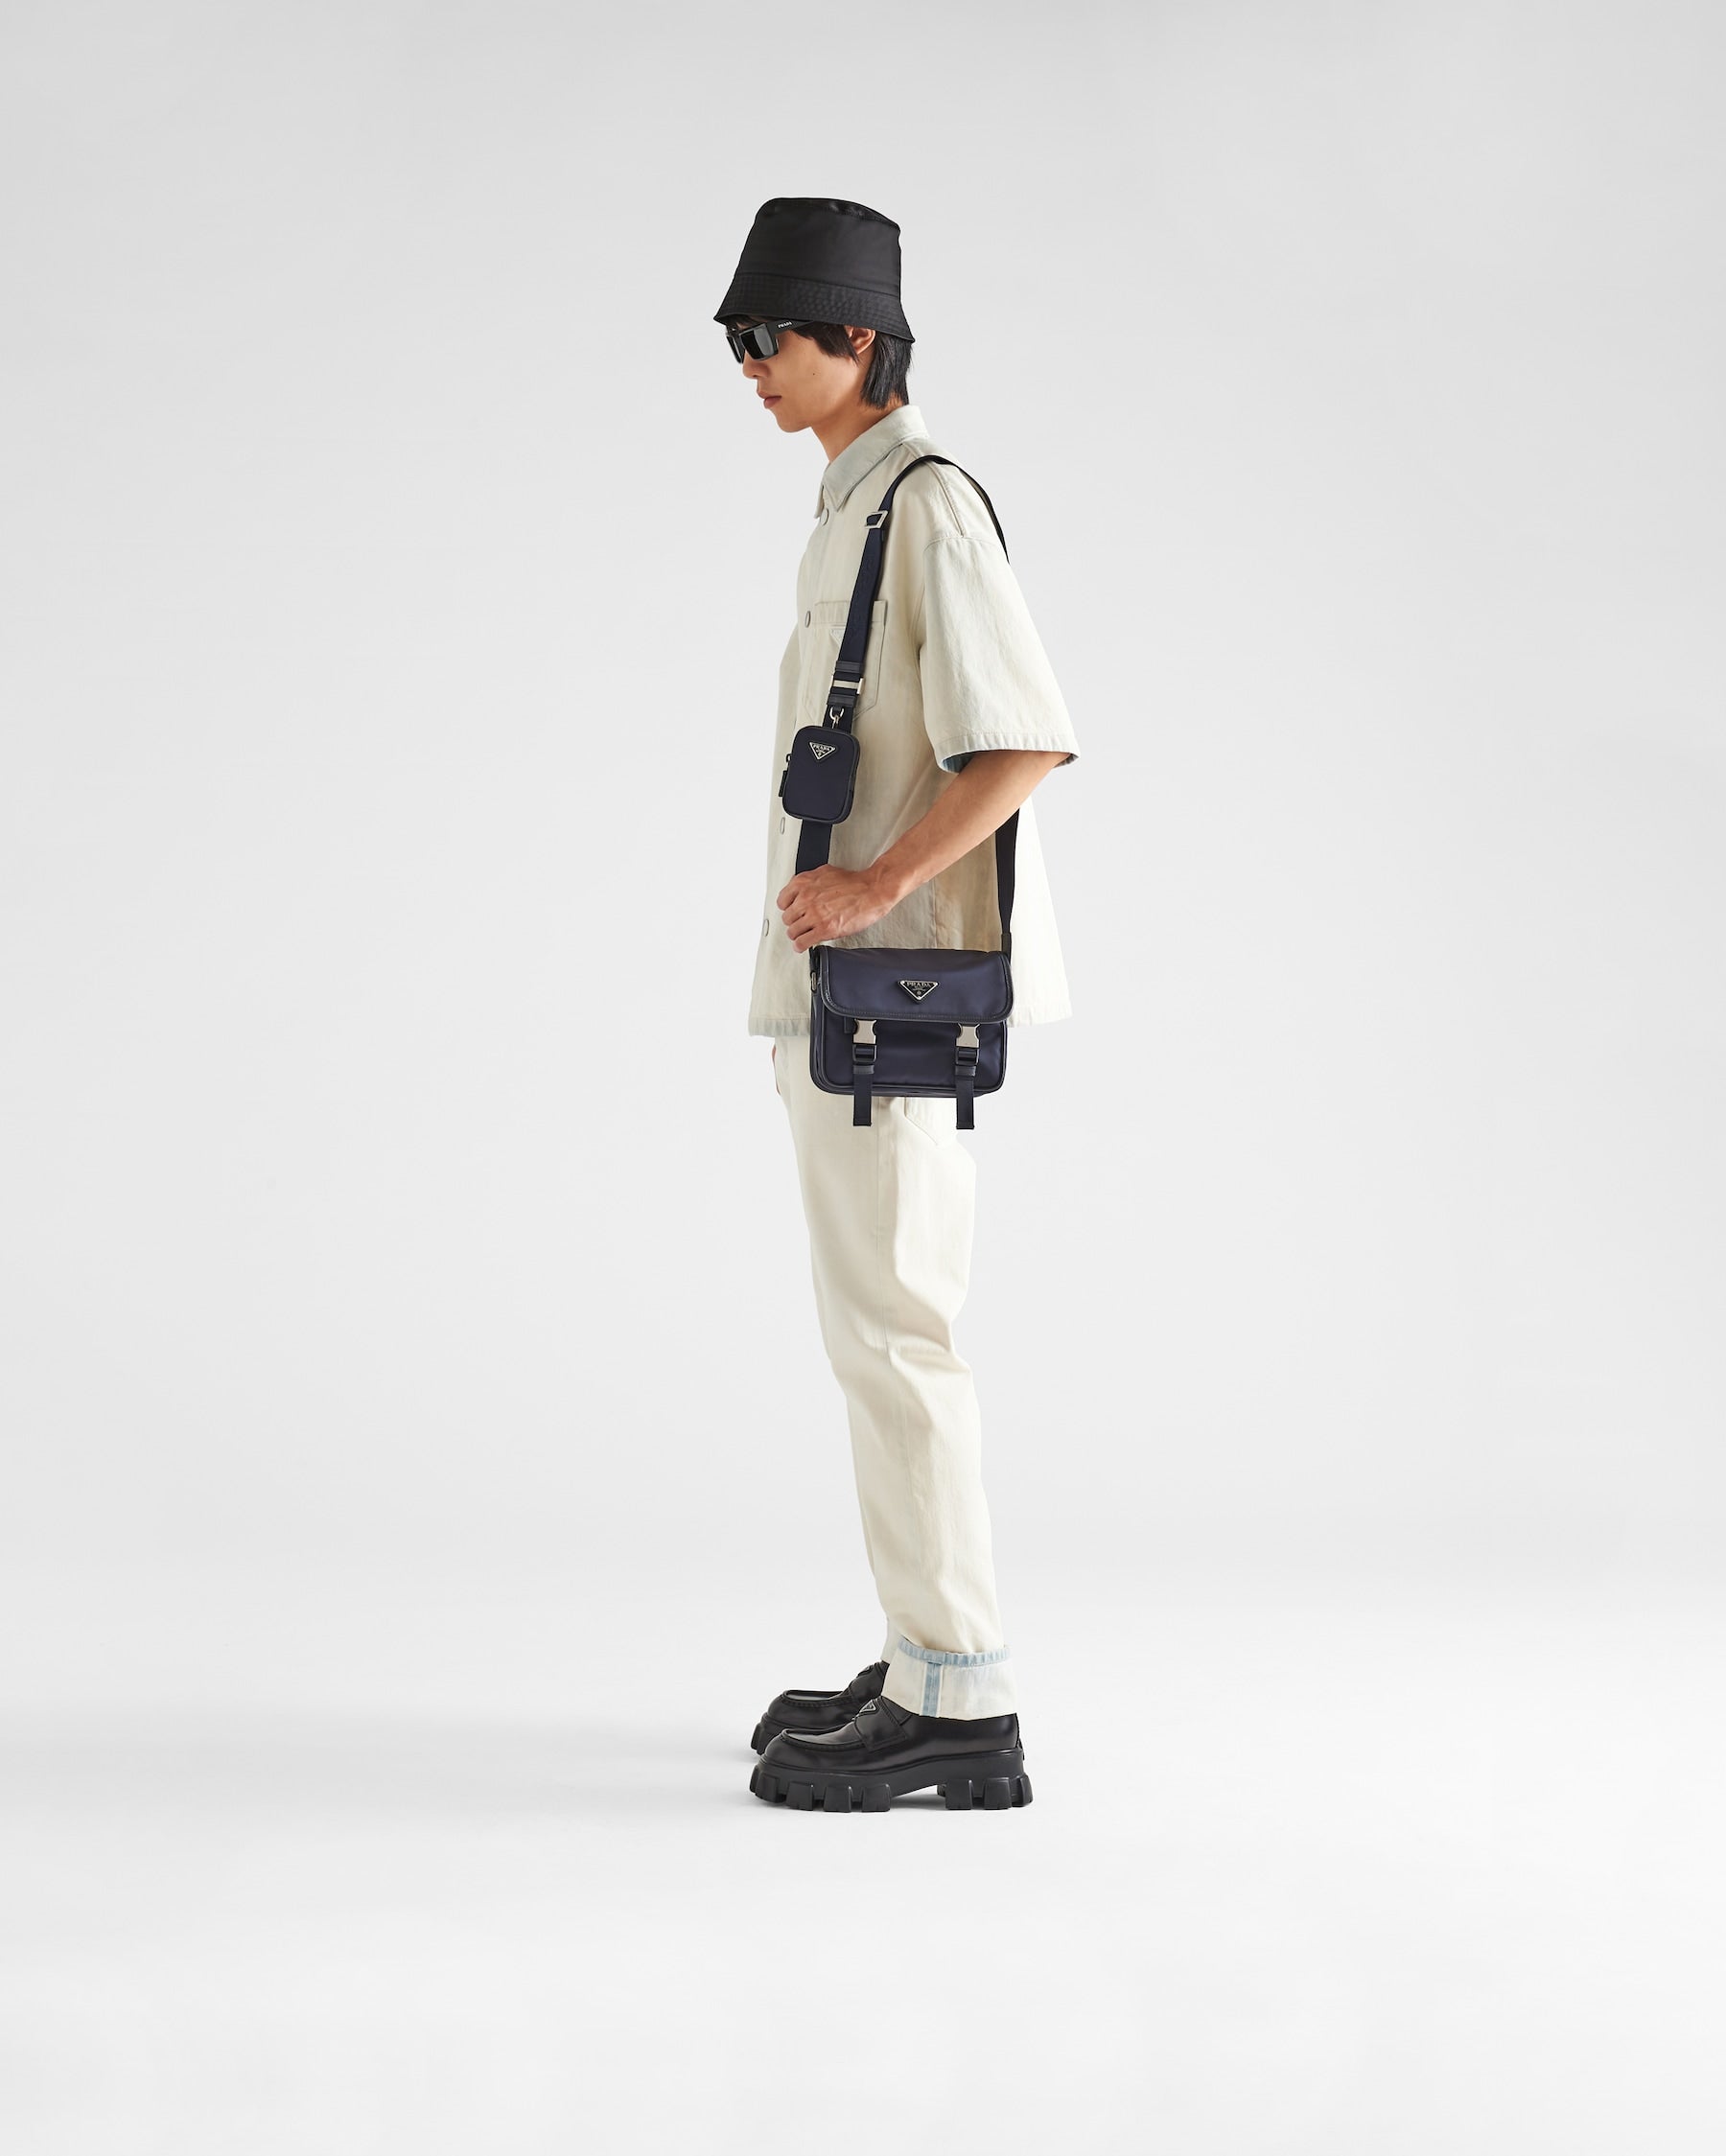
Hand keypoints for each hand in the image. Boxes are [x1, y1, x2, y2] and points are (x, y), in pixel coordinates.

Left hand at [775, 863, 894, 952]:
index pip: (782, 901)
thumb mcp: (825, 872)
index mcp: (803, 883)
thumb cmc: (855, 882)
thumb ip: (809, 881)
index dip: (789, 908)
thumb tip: (801, 890)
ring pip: (792, 932)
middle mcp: (806, 899)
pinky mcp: (824, 929)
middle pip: (787, 918)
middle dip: (794, 922)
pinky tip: (803, 945)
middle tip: (801, 924)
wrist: (872, 890)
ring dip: (798, 935)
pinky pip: (802, 942)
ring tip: (803, 935)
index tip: (793, 912)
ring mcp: (814, 915)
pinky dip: (800, 946)